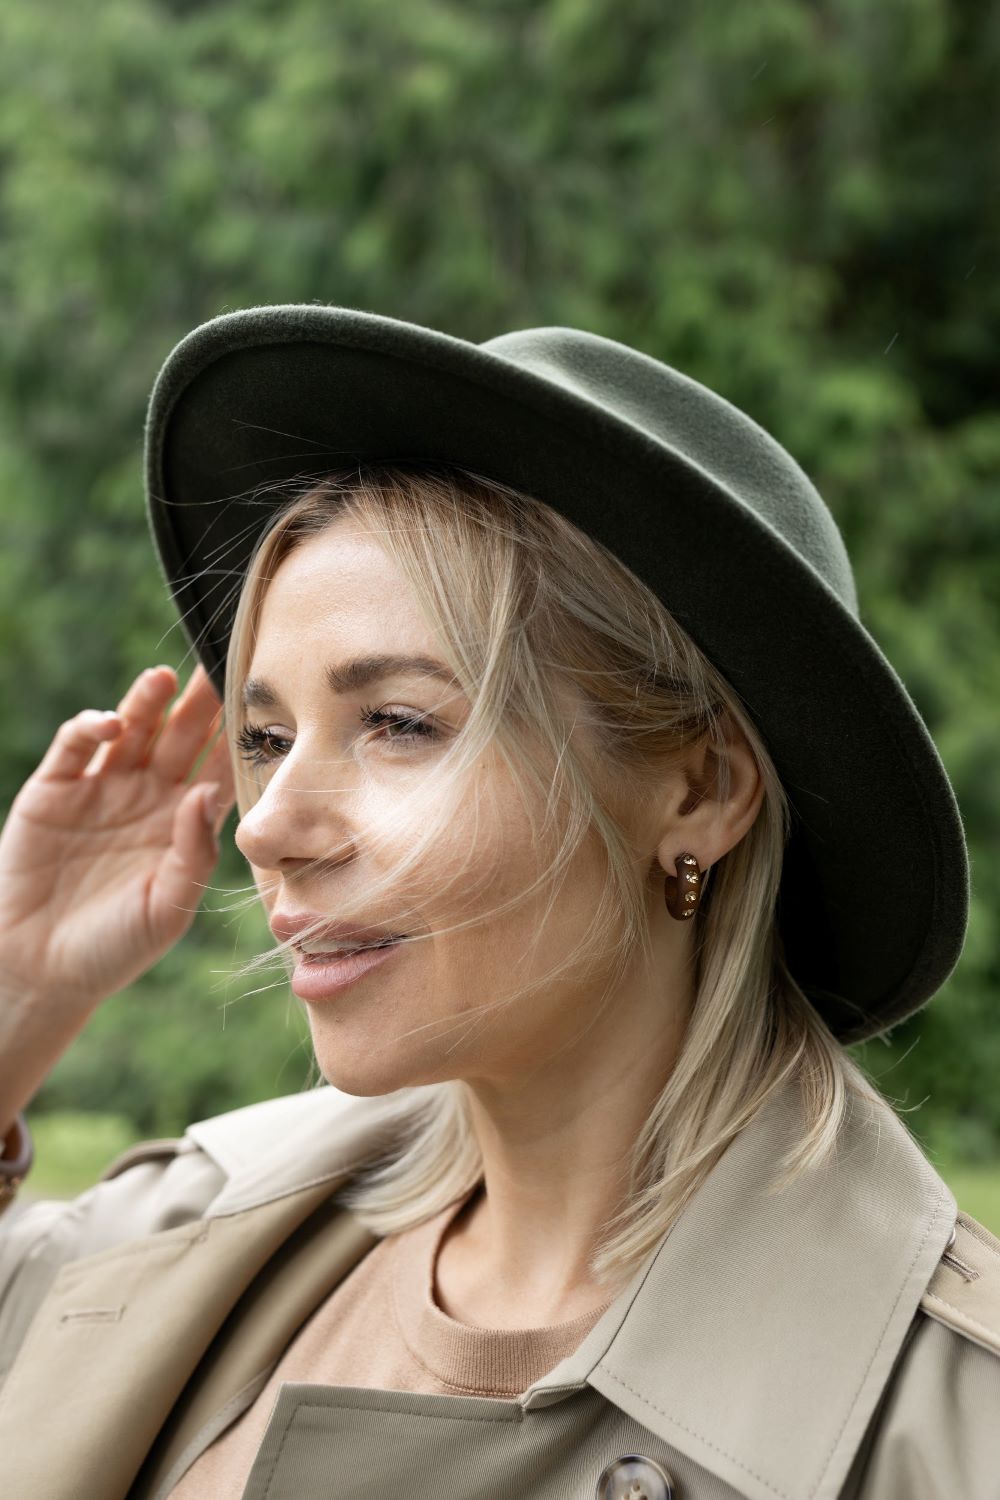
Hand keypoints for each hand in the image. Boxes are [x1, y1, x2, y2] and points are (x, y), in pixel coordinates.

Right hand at [0, 663, 235, 1015]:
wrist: (39, 970)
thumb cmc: (115, 947)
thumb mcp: (167, 908)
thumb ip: (193, 853)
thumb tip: (207, 793)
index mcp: (184, 823)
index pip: (219, 769)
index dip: (237, 739)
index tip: (262, 706)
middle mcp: (147, 797)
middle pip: (180, 737)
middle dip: (199, 703)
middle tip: (218, 665)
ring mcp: (101, 788)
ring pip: (132, 730)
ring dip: (147, 702)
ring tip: (166, 679)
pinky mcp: (54, 789)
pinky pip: (76, 746)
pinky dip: (91, 726)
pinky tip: (112, 722)